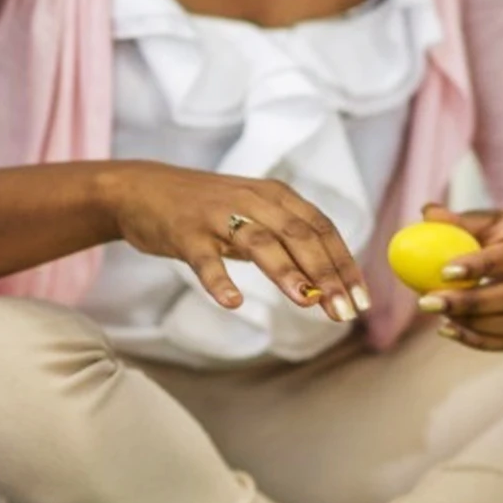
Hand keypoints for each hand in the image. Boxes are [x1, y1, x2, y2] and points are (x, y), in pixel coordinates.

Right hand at [110, 163, 368, 322]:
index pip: (322, 229)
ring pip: (260, 242)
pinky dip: (219, 280)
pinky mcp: (185, 232)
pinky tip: (232, 301)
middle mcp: (252, 200)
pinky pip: (205, 259)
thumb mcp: (252, 215)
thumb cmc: (203, 207)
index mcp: (275, 196)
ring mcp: (217, 214)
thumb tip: (326, 281)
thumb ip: (285, 241)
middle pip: (300, 236)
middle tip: (343, 312)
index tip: (362, 300)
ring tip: (306, 301)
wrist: (140, 189)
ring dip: (286, 272)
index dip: (345, 265)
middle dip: (327, 275)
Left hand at [414, 204, 502, 351]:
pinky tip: (449, 329)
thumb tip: (427, 213)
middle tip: (428, 302)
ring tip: (438, 314)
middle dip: (471, 302)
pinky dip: (480, 340)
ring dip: (473, 324)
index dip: (483, 265)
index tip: (444, 272)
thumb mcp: (492, 220)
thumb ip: (460, 221)